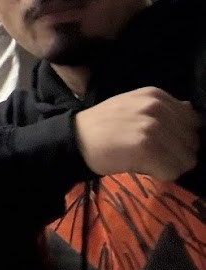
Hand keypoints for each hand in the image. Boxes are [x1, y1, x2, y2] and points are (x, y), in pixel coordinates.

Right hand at [74, 87, 199, 180]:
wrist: (76, 138)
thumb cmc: (105, 125)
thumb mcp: (134, 105)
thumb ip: (164, 107)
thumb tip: (191, 109)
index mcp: (156, 95)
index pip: (194, 122)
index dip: (181, 136)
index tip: (162, 141)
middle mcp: (157, 107)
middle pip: (193, 142)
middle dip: (178, 152)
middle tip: (154, 153)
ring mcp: (152, 126)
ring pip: (187, 159)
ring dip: (170, 165)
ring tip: (148, 160)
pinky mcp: (147, 147)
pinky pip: (173, 171)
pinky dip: (161, 174)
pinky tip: (142, 166)